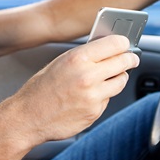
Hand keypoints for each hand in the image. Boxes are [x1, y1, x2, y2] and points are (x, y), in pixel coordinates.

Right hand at [9, 35, 138, 144]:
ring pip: (120, 81)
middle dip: (130, 59)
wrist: (27, 117)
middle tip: (132, 58)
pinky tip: (90, 95)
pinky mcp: (94, 112)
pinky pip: (108, 99)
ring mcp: (93, 96)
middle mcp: (88, 76)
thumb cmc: (41, 88)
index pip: (115, 44)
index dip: (124, 42)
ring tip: (110, 76)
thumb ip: (84, 55)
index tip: (127, 43)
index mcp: (78, 59)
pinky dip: (103, 96)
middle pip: (124, 62)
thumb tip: (106, 48)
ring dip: (119, 77)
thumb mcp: (60, 62)